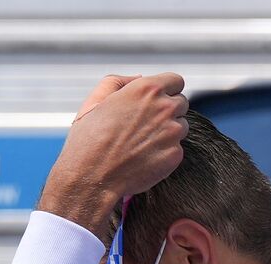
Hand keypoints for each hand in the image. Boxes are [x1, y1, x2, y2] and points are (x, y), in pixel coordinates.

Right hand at [40, 72, 189, 241]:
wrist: (91, 178)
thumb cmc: (89, 141)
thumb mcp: (94, 101)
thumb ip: (118, 82)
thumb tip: (138, 78)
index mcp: (146, 89)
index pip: (176, 81)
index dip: (166, 90)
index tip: (156, 101)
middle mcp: (164, 107)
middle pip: (181, 103)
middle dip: (167, 111)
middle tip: (145, 126)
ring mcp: (172, 132)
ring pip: (181, 126)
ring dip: (168, 132)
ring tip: (142, 143)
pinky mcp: (175, 155)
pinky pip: (176, 149)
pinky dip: (164, 153)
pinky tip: (144, 158)